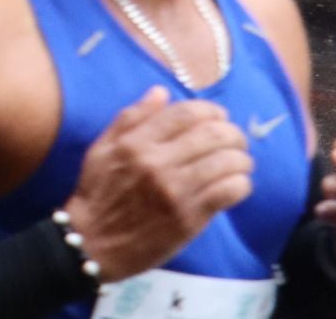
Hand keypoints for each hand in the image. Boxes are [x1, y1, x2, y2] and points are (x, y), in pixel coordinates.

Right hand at [61, 88, 254, 282]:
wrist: (93, 242)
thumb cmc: (97, 194)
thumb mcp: (102, 149)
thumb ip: (130, 118)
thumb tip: (161, 92)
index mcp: (135, 143)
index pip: (186, 113)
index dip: (210, 110)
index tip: (218, 116)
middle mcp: (157, 163)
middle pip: (213, 134)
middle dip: (233, 133)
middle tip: (236, 139)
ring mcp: (175, 192)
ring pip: (227, 162)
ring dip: (241, 158)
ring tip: (240, 162)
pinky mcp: (190, 218)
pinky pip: (229, 192)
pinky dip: (240, 184)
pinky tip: (236, 184)